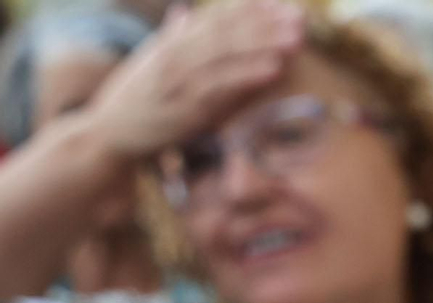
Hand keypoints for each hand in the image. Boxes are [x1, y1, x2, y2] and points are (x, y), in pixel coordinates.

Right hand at [81, 0, 303, 162]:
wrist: (106, 133)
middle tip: (300, 19)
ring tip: (296, 39)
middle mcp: (176, 56)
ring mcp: (180, 81)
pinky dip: (248, 76)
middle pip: (227, 34)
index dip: (251, 11)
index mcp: (171, 43)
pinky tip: (275, 70)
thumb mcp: (151, 62)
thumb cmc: (134, 98)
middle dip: (266, 25)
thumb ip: (172, 37)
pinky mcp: (186, 109)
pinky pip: (223, 89)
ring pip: (228, 57)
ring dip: (264, 46)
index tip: (283, 5)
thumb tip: (184, 12)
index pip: (216, 20)